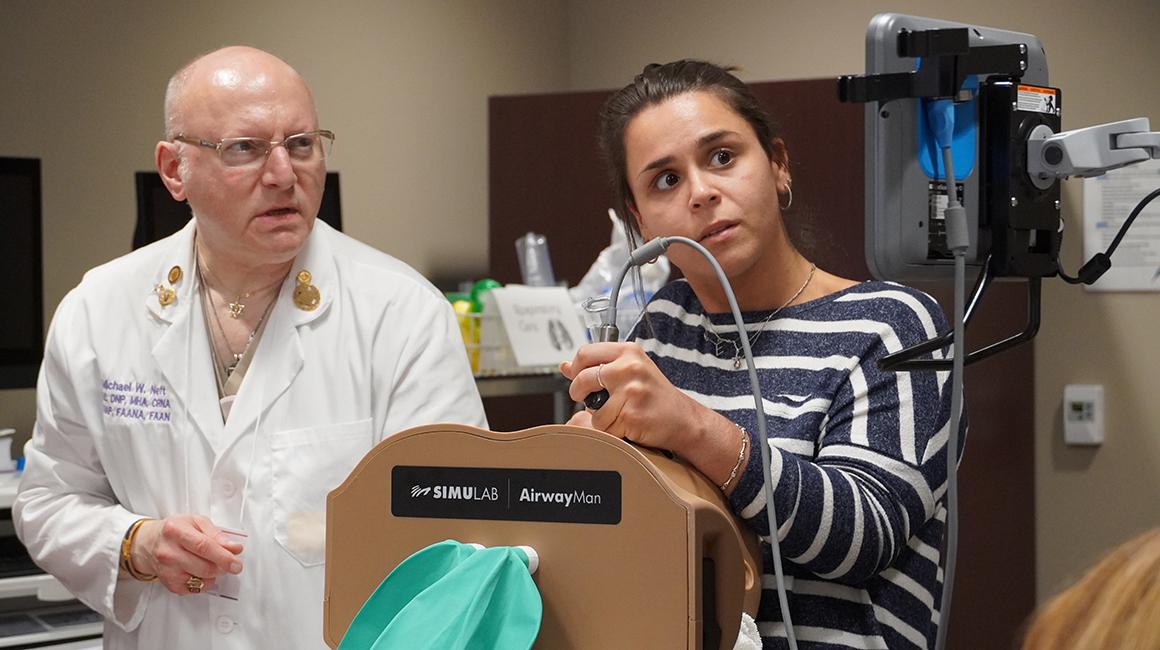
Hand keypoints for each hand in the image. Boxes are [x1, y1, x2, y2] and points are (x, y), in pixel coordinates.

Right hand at [130, 514, 243, 595]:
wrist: (149, 543)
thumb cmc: (174, 530)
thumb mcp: (196, 522)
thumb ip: (216, 533)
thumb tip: (234, 547)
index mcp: (175, 531)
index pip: (203, 546)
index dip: (223, 556)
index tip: (236, 561)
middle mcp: (168, 552)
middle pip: (204, 566)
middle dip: (223, 567)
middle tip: (232, 563)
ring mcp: (167, 570)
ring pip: (201, 579)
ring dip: (215, 574)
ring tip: (214, 564)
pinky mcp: (169, 584)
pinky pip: (195, 589)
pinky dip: (204, 582)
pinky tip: (201, 571)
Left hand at [560, 342, 709, 453]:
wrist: (684, 419)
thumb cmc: (655, 395)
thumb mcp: (630, 371)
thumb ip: (598, 366)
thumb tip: (564, 366)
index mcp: (628, 352)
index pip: (585, 353)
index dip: (575, 368)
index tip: (577, 377)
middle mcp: (630, 367)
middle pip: (582, 379)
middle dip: (579, 393)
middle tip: (588, 399)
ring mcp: (631, 391)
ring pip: (592, 409)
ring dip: (600, 418)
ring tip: (620, 414)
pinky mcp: (631, 415)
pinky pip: (605, 427)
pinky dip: (612, 431)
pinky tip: (628, 424)